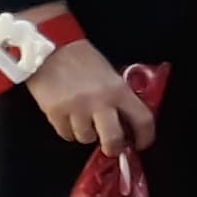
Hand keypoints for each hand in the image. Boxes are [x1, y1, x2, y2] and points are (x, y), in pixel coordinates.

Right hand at [29, 38, 154, 154]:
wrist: (50, 49)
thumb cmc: (83, 60)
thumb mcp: (111, 75)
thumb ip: (120, 97)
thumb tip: (127, 121)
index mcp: (119, 90)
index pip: (142, 119)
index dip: (146, 136)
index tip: (142, 143)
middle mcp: (99, 101)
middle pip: (113, 139)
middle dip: (114, 148)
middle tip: (112, 147)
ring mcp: (76, 109)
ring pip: (86, 138)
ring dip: (87, 134)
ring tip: (85, 122)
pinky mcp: (55, 112)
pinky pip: (66, 134)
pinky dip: (69, 131)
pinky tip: (69, 119)